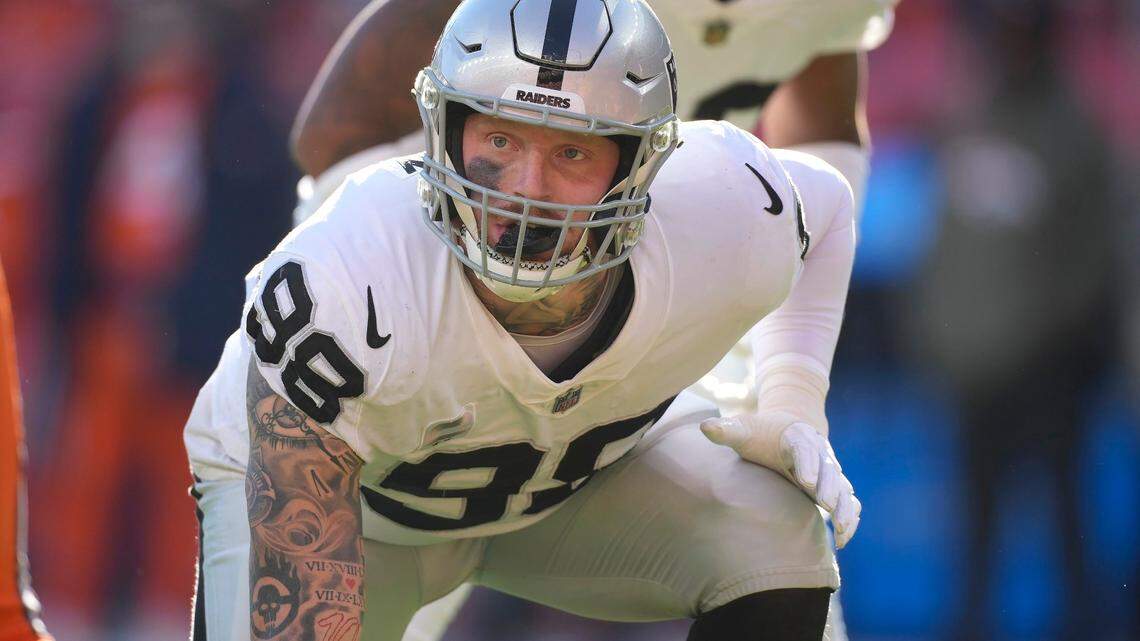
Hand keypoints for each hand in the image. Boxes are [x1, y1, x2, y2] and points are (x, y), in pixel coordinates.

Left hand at [700, 412, 861, 547]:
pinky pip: (848, 503)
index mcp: (798, 436)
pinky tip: (842, 540)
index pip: (805, 448)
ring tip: (842, 531)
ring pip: (843, 489)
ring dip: (845, 509)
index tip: (806, 480)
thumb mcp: (743, 430)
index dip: (808, 463)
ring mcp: (829, 472)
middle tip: (826, 506)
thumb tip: (705, 427)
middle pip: (830, 470)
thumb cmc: (761, 434)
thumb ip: (726, 430)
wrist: (786, 431)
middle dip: (830, 487)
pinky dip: (849, 519)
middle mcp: (820, 453)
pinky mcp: (833, 487)